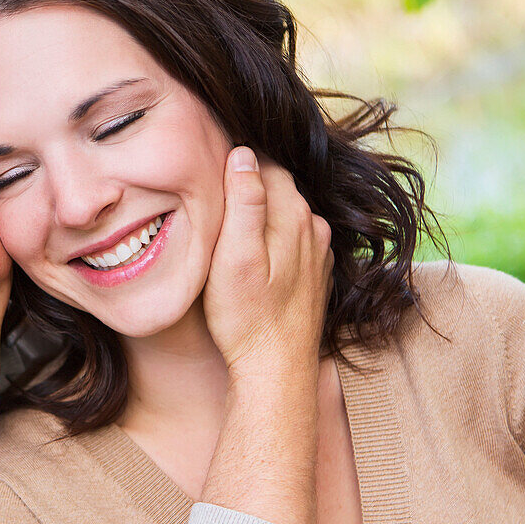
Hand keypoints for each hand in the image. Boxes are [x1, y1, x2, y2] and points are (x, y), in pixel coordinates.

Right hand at [203, 147, 332, 381]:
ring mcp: (319, 251)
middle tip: (212, 195)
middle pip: (278, 186)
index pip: (264, 164)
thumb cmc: (247, 317)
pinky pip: (293, 239)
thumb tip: (243, 153)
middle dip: (248, 185)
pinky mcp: (315, 273)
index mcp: (293, 215)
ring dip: (261, 212)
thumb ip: (243, 202)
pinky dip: (273, 237)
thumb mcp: (233, 257)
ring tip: (229, 224)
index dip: (234, 163)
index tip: (206, 170)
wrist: (276, 370)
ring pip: (286, 213)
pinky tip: (253, 253)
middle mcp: (313, 227)